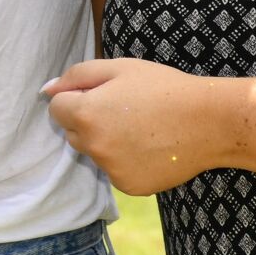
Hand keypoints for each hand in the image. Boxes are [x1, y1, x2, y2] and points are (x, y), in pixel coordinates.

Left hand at [43, 59, 229, 194]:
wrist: (208, 122)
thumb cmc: (163, 87)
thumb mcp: (118, 67)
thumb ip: (76, 76)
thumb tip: (47, 90)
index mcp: (86, 114)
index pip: (56, 109)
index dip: (77, 96)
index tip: (103, 93)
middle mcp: (93, 147)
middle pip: (72, 133)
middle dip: (88, 120)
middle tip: (124, 107)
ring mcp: (111, 170)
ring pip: (94, 153)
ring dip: (106, 140)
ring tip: (141, 126)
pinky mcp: (129, 186)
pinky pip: (114, 170)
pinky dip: (125, 160)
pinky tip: (149, 146)